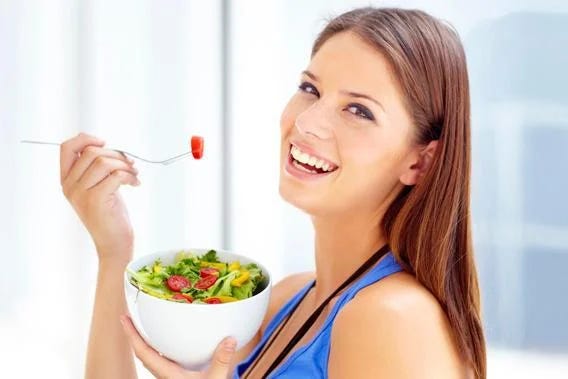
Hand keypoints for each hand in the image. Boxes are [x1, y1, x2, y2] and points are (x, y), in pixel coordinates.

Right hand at [60, 132, 139, 263]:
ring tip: (135, 173)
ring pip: (103, 162)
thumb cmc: (109, 213)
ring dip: (125, 164)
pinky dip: (130, 176)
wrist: (113, 243)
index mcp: (66, 180)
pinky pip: (116, 175)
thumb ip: (95, 168)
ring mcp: (81, 193)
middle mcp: (69, 186)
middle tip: (130, 163)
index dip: (85, 139)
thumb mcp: (98, 186)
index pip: (66, 148)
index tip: (104, 142)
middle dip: (116, 154)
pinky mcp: (96, 200)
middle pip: (91, 152)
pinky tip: (136, 183)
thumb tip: (107, 145)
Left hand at [120, 315, 236, 378]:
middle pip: (142, 352)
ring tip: (144, 326)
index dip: (131, 334)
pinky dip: (159, 349)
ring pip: (150, 357)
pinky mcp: (174, 377)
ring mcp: (168, 376)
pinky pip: (161, 360)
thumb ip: (221, 360)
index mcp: (166, 373)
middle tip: (129, 318)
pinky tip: (168, 343)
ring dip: (145, 342)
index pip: (143, 351)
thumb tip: (230, 340)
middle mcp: (163, 375)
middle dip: (134, 335)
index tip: (124, 319)